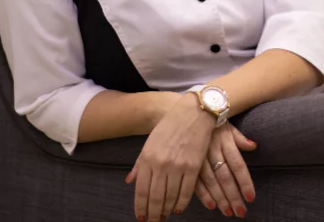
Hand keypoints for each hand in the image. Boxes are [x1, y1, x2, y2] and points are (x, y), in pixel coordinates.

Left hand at [125, 93, 214, 221]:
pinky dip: (181, 203)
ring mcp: (178, 166)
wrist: (194, 112)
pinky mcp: (193, 167)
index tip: (141, 217)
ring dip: (166, 211)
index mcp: (147, 157)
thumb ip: (140, 164)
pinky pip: (186, 192)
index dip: (140, 207)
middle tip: (152, 221)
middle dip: (153, 214)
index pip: (141, 190)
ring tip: (164, 217)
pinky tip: (178, 209)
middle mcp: (161, 164)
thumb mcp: (150, 142)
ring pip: (170, 197)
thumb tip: (129, 181)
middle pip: (155, 198)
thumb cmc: (170, 125)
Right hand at [193, 123, 256, 217]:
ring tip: (228, 212)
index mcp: (225, 141)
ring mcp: (199, 157)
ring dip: (220, 198)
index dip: (244, 182)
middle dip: (233, 196)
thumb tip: (253, 146)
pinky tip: (211, 205)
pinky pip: (195, 180)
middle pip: (225, 177)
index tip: (251, 198)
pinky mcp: (188, 162)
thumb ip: (239, 138)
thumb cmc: (210, 120)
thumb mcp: (227, 124)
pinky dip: (203, 194)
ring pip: (211, 182)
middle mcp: (213, 151)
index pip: (238, 165)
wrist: (185, 112)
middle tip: (241, 212)